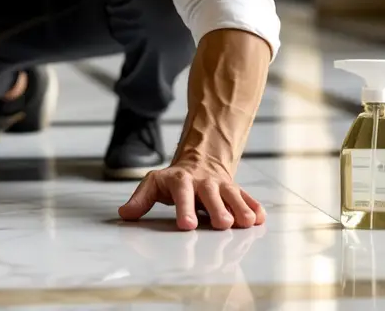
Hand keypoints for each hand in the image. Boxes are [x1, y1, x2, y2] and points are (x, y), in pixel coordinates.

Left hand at [117, 161, 264, 230]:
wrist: (200, 160)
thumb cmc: (174, 180)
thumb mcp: (154, 184)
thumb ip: (140, 200)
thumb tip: (125, 214)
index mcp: (181, 181)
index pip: (182, 194)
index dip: (184, 208)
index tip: (186, 225)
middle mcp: (204, 182)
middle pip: (211, 194)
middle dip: (218, 209)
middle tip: (223, 224)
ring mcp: (222, 186)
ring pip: (233, 195)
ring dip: (240, 208)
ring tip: (246, 222)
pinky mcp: (236, 191)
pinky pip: (247, 197)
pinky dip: (254, 207)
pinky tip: (259, 218)